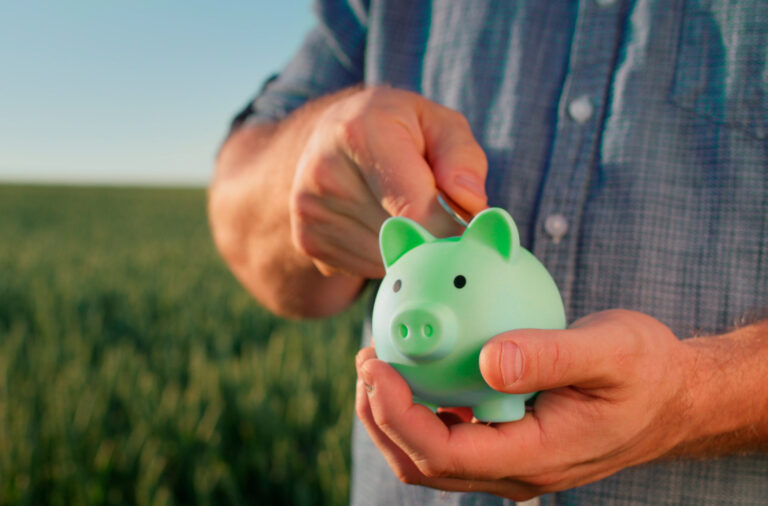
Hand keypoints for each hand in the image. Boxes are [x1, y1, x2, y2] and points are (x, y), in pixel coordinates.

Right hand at [289, 87, 487, 277]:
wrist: (329, 140)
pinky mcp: (308, 242)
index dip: (454, 227)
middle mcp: (326, 173)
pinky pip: (368, 269)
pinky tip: (380, 223)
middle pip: (404, 238)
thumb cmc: (396, 130)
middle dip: (434, 236)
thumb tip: (471, 204)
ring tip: (405, 211)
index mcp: (360, 133)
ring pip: (388, 259)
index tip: (470, 226)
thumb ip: (462, 158)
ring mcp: (312, 212)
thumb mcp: (438, 123)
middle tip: (441, 215)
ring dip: (410, 247)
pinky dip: (386, 255)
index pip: (417, 209)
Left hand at [355, 309, 700, 499]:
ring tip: (379, 361)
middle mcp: (513, 469)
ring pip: (428, 455)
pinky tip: (420, 366)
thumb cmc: (646, 371)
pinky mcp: (506, 442)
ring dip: (391, 414)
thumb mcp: (612, 350)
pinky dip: (419, 406)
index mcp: (534, 456)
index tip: (376, 365)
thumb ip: (553, 356)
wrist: (671, 397)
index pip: (442, 453)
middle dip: (379, 416)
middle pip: (420, 462)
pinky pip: (448, 434)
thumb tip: (489, 360)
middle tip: (367, 358)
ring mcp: (508, 460)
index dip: (396, 415)